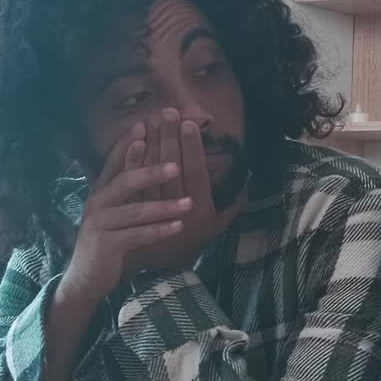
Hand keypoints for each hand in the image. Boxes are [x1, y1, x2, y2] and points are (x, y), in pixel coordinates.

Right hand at [62, 124, 191, 304]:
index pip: (116, 160)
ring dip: (163, 207)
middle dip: (151, 170)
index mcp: (103, 189)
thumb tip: (160, 162)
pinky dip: (157, 231)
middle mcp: (98, 202)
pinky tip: (177, 227)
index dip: (130, 143)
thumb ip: (133, 189)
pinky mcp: (105, 244)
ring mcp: (100, 223)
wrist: (86, 276)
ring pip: (134, 211)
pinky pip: (136, 235)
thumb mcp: (118, 210)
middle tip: (177, 165)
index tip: (148, 124)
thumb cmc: (109, 238)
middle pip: (125, 181)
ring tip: (189, 203)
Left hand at [123, 119, 244, 276]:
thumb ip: (233, 204)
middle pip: (173, 167)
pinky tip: (133, 140)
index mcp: (201, 211)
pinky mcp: (136, 210)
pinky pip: (133, 183)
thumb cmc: (194, 242)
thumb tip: (248, 179)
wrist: (162, 269)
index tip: (189, 124)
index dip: (192, 148)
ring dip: (151, 143)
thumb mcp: (219, 226)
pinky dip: (131, 160)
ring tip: (150, 119)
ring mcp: (155, 211)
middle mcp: (179, 210)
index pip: (197, 173)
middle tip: (168, 112)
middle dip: (170, 137)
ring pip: (152, 172)